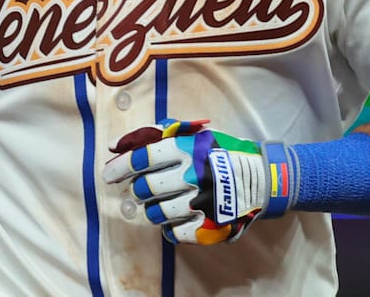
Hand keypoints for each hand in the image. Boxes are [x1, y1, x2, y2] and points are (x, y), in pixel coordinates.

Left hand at [103, 118, 285, 244]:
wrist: (262, 178)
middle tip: (146, 187)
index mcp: (189, 150)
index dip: (121, 167)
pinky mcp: (209, 226)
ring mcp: (201, 203)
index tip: (108, 175)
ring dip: (152, 209)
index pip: (143, 158)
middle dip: (140, 188)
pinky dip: (169, 227)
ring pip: (155, 213)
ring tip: (161, 202)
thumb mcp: (194, 135)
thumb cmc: (221, 154)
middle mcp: (193, 175)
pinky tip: (178, 217)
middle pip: (145, 188)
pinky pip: (173, 233)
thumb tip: (114, 145)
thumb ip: (154, 135)